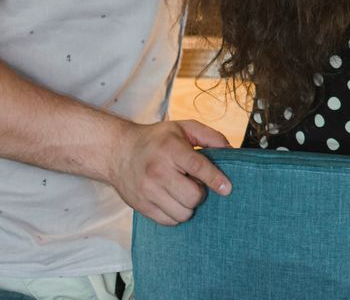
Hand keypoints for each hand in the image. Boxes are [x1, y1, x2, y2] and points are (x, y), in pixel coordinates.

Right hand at [105, 118, 232, 226]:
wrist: (118, 151)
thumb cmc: (157, 139)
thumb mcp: (184, 127)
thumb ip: (210, 136)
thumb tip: (232, 152)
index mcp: (170, 149)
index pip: (198, 167)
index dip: (216, 179)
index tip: (227, 188)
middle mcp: (157, 171)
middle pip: (193, 196)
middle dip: (201, 193)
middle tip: (196, 184)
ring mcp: (147, 191)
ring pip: (182, 213)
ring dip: (189, 206)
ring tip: (184, 193)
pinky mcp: (140, 205)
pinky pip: (168, 221)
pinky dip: (176, 214)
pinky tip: (173, 201)